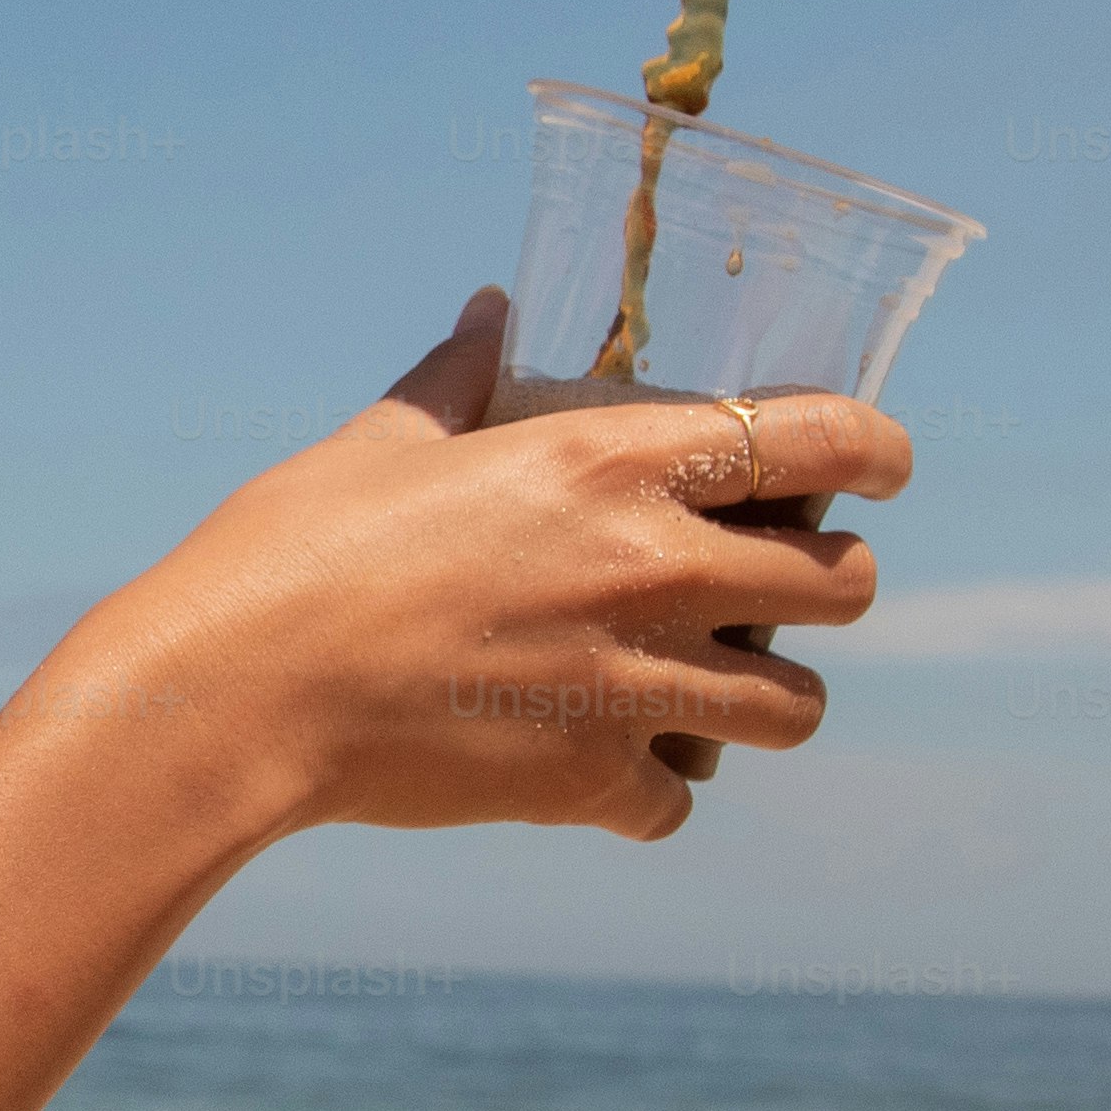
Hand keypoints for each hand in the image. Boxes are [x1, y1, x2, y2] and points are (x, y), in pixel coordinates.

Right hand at [91, 288, 904, 848]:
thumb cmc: (291, 552)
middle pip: (846, 587)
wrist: (233, 697)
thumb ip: (457, 374)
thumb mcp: (381, 442)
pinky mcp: (591, 783)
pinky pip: (677, 802)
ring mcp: (633, 684)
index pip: (820, 441)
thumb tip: (488, 307)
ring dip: (765, 700)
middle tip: (781, 591)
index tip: (876, 468)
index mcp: (610, 462)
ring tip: (710, 692)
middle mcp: (651, 568)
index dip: (874, 452)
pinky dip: (646, 793)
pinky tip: (595, 773)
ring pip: (795, 711)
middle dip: (829, 586)